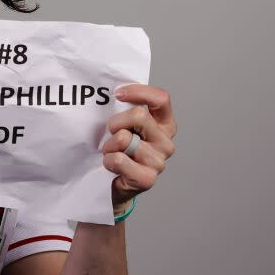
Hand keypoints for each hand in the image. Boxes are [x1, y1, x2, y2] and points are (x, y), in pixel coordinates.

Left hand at [101, 84, 176, 212]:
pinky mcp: (147, 178)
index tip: (118, 94)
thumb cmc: (120, 149)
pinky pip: (119, 159)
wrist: (115, 183)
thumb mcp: (126, 125)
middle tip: (111, 134)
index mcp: (164, 124)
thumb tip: (116, 91)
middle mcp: (166, 142)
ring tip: (112, 152)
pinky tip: (112, 165)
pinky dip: (109, 161)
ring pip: (124, 138)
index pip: (161, 99)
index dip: (139, 92)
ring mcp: (159, 162)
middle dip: (116, 122)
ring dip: (110, 145)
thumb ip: (127, 109)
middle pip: (139, 115)